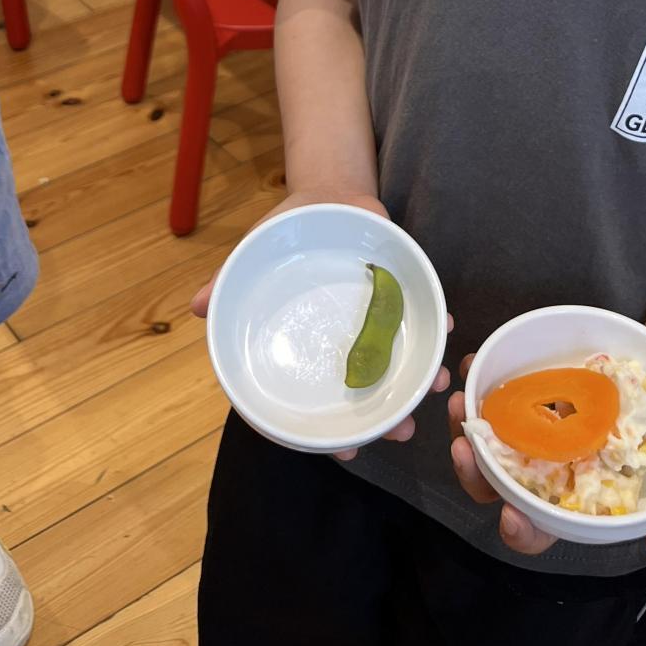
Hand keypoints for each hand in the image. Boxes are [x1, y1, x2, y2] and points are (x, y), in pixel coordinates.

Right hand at [192, 191, 452, 459]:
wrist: (325, 191)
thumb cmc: (284, 232)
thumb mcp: (255, 253)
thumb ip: (227, 282)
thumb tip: (196, 306)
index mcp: (303, 346)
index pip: (310, 404)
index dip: (324, 434)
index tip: (347, 454)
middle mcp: (339, 346)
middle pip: (361, 396)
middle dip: (385, 418)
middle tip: (403, 431)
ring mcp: (371, 327)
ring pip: (396, 366)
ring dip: (419, 380)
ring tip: (438, 386)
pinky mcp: (396, 301)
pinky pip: (418, 322)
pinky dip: (435, 327)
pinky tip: (449, 328)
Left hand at [449, 355, 645, 557]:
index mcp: (565, 505)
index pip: (533, 528)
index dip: (519, 528)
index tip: (511, 514)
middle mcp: (539, 472)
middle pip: (492, 483)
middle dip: (471, 471)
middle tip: (464, 447)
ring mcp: (530, 431)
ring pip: (484, 438)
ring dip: (466, 425)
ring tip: (461, 402)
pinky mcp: (528, 392)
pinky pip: (493, 389)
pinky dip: (478, 377)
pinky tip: (474, 363)